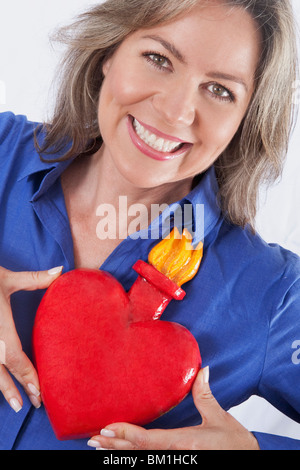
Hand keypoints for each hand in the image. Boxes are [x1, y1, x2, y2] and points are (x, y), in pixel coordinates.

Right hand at [0, 265, 62, 411]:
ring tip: (14, 404)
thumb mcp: (7, 278)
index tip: (38, 390)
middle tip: (31, 403)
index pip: (15, 357)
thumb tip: (60, 271)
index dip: (26, 374)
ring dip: (1, 388)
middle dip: (16, 388)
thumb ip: (34, 279)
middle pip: (0, 371)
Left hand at [88, 367, 259, 449]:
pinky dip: (135, 457)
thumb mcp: (219, 417)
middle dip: (114, 446)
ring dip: (120, 454)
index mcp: (185, 443)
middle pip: (139, 453)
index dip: (125, 435)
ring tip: (99, 446)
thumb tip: (202, 369)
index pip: (147, 440)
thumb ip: (204, 394)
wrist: (250, 462)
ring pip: (142, 461)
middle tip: (93, 439)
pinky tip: (121, 452)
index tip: (107, 428)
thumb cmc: (236, 444)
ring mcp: (178, 462)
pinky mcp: (180, 464)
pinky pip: (153, 462)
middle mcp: (177, 456)